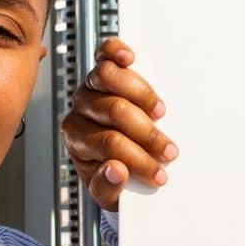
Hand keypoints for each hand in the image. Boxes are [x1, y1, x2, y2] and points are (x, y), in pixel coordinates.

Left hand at [62, 38, 174, 210]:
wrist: (112, 162)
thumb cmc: (111, 175)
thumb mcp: (107, 193)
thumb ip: (108, 187)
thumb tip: (117, 171)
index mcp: (77, 139)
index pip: (109, 144)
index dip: (139, 159)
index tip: (160, 174)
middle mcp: (80, 110)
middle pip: (115, 110)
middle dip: (147, 133)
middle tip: (168, 151)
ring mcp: (89, 88)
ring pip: (108, 76)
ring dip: (141, 95)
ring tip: (160, 114)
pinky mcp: (102, 72)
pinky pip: (104, 55)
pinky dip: (116, 52)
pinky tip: (129, 57)